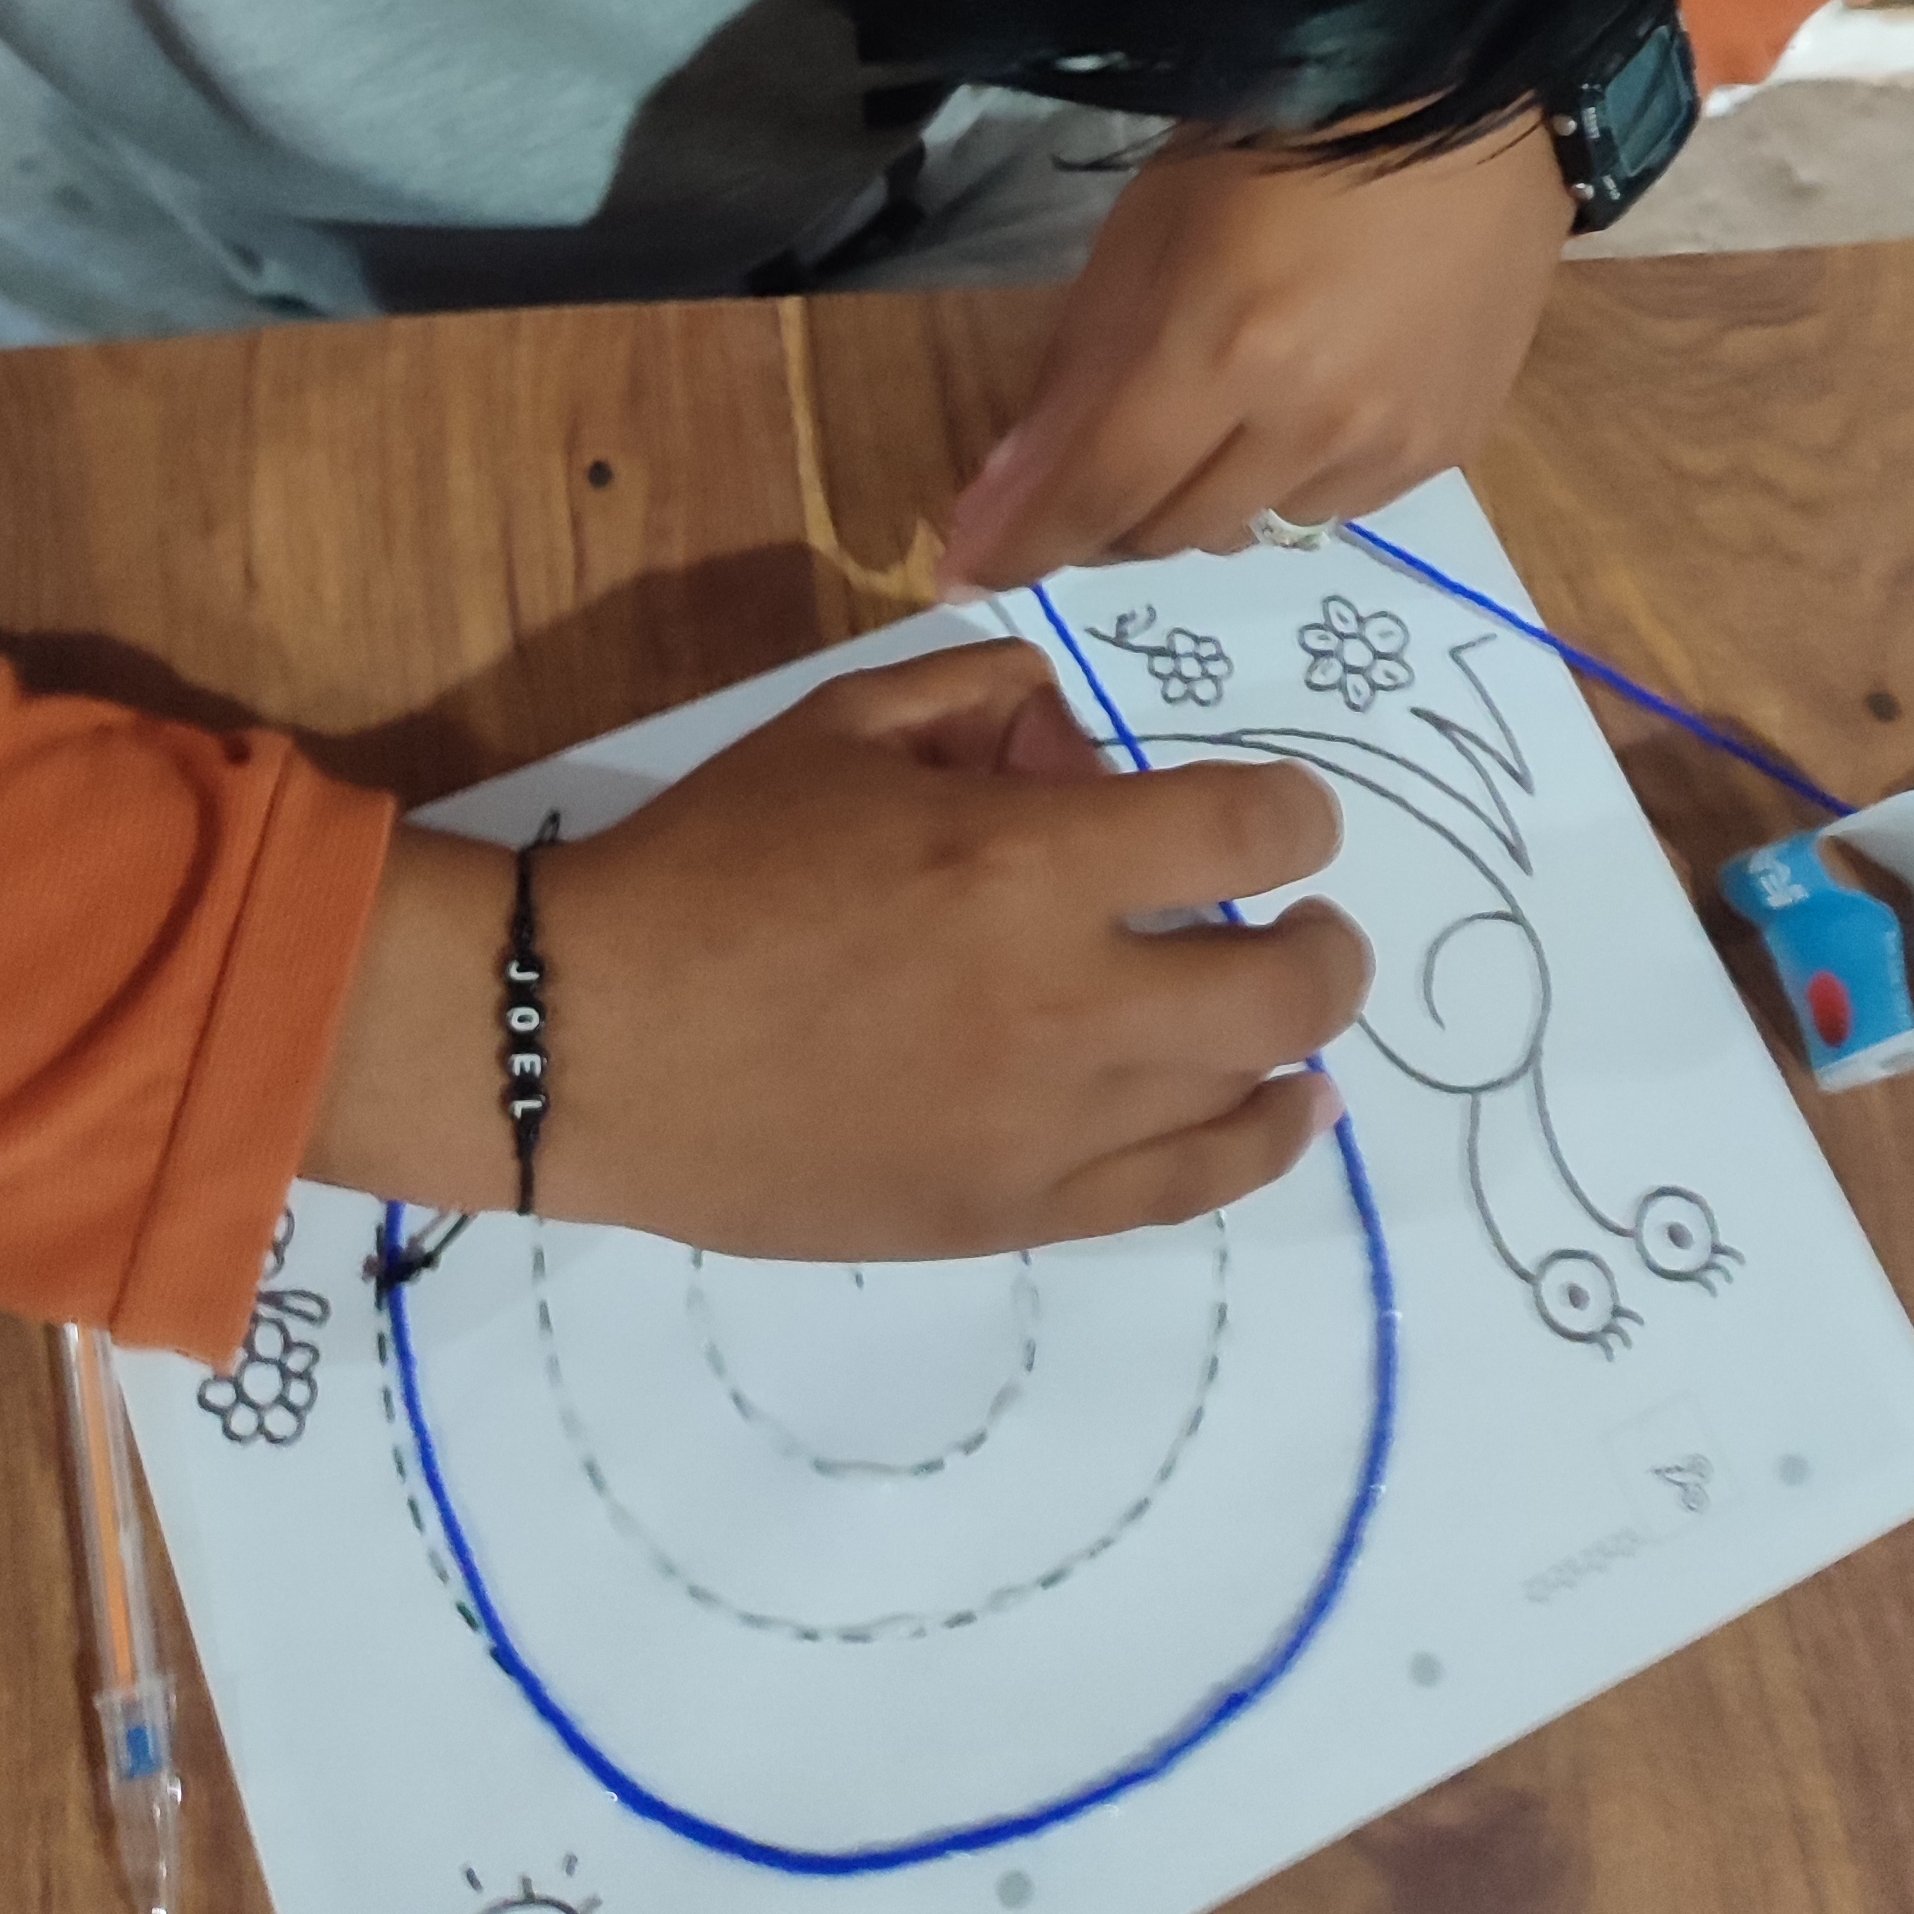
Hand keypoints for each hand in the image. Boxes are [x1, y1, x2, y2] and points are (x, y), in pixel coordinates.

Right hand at [302, 643, 1366, 1254]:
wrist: (591, 1041)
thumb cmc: (709, 864)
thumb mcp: (839, 725)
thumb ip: (981, 701)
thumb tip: (1078, 743)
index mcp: (1018, 861)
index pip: (1242, 835)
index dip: (1294, 815)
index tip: (1286, 818)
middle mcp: (1060, 1001)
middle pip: (1284, 984)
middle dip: (1321, 937)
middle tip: (1304, 915)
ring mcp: (1044, 1126)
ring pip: (1247, 1097)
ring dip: (1297, 1039)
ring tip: (1290, 1012)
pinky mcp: (1011, 1212)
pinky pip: (1180, 1191)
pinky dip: (1256, 1145)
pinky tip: (1282, 1113)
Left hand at [938, 118, 1571, 591]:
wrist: (1452, 96)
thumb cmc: (1271, 139)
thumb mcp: (1140, 236)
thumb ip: (1072, 379)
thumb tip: (1001, 503)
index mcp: (1222, 349)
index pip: (1098, 493)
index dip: (1021, 544)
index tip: (967, 574)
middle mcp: (1311, 421)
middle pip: (1168, 533)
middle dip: (1104, 518)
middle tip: (1084, 480)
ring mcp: (1391, 442)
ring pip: (1251, 532)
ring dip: (1200, 501)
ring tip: (1204, 425)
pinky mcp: (1449, 445)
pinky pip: (1334, 510)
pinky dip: (1286, 482)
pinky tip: (1295, 412)